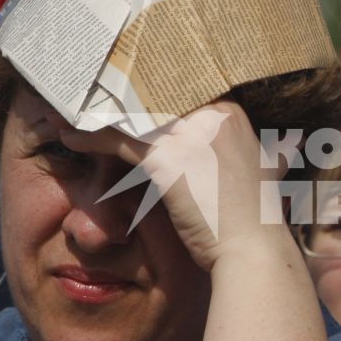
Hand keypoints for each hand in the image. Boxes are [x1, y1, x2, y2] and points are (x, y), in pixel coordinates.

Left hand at [63, 100, 279, 273]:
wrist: (253, 253)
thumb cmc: (252, 221)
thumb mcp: (260, 171)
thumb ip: (254, 151)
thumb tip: (269, 145)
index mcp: (231, 114)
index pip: (177, 86)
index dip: (144, 87)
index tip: (120, 88)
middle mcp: (213, 115)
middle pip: (151, 92)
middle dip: (117, 94)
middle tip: (90, 92)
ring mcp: (191, 135)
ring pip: (130, 112)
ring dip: (98, 112)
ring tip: (72, 111)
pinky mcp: (169, 159)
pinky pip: (118, 139)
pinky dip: (91, 138)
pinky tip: (71, 139)